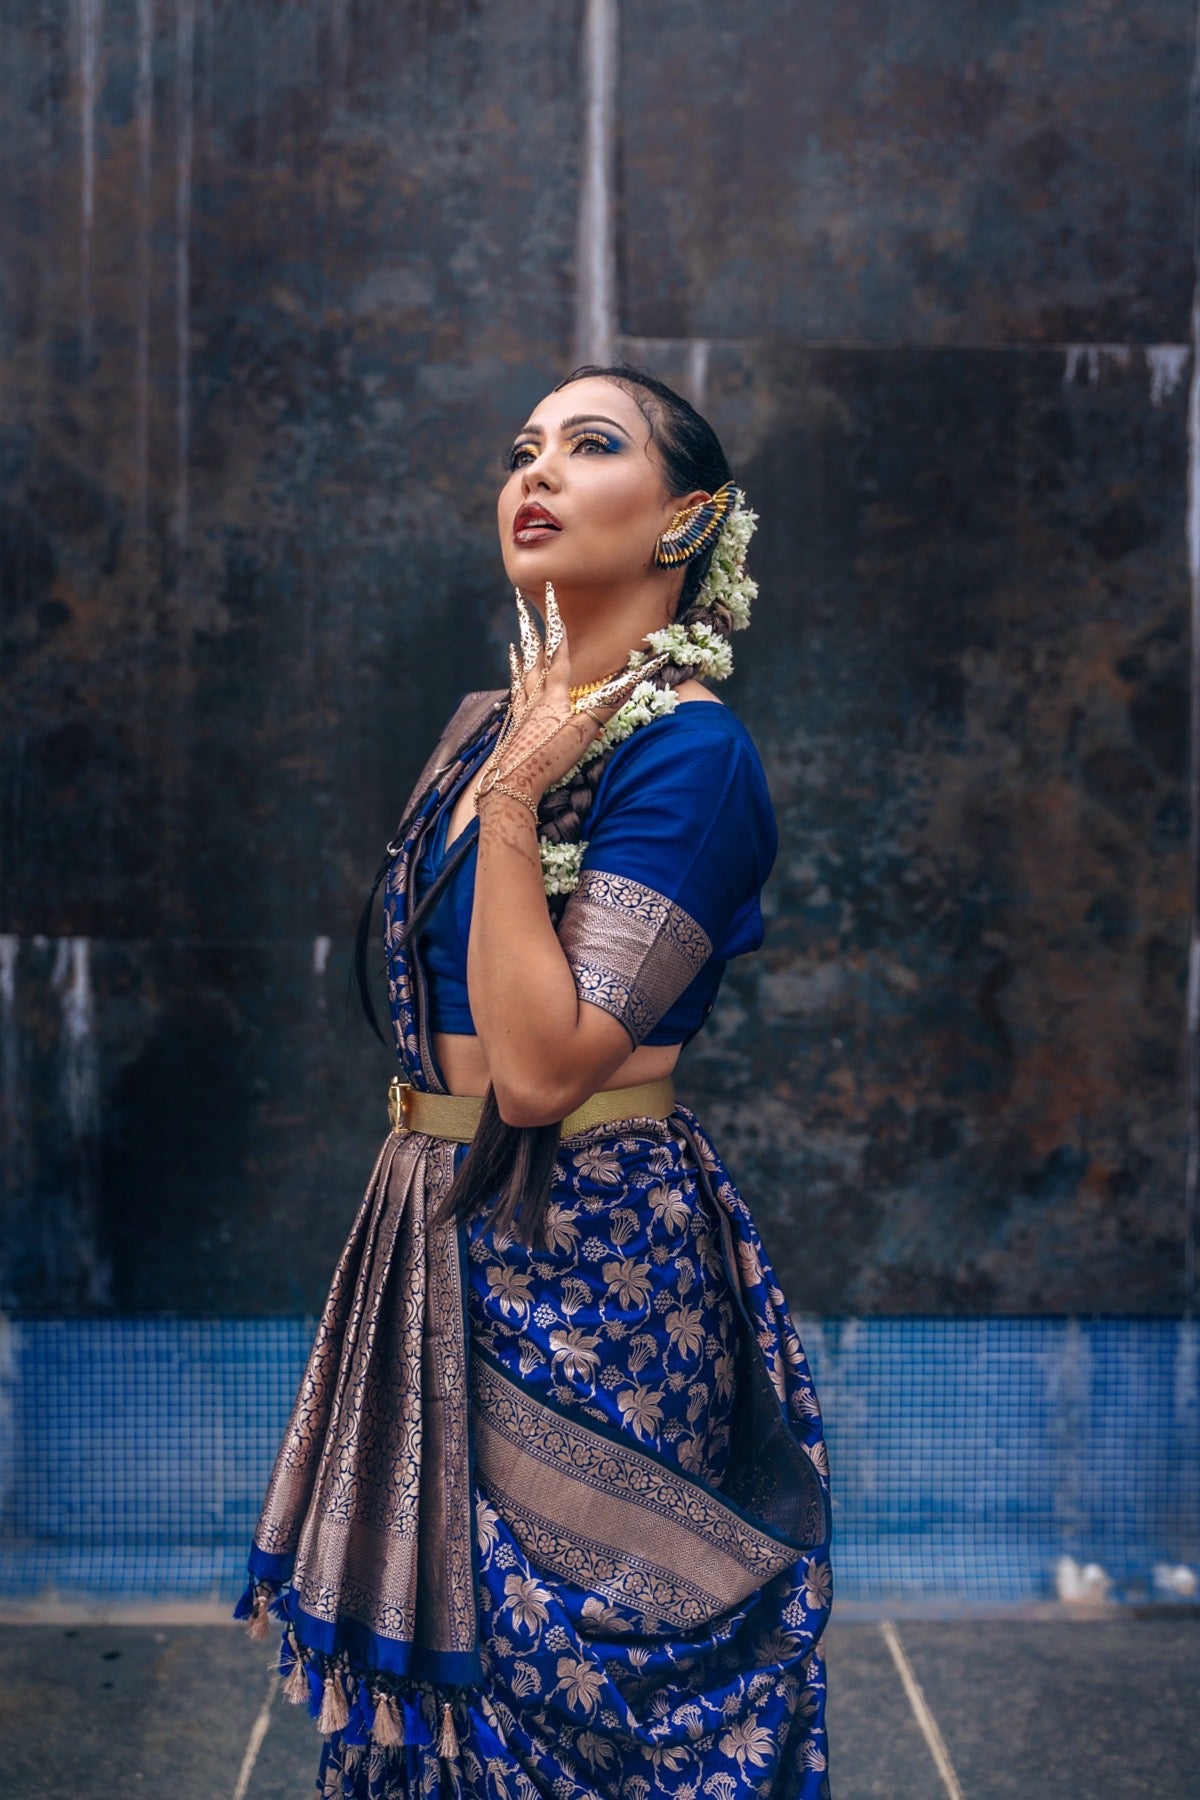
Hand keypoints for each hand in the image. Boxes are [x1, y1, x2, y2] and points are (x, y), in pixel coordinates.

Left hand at [476, 583, 665, 810]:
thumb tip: (635, 679)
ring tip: (515, 643)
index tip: (550, 595)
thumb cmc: (549, 759)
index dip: (556, 621)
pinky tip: (515, 692)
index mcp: (553, 694)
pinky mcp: (514, 730)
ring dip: (521, 657)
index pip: (557, 649)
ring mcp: (522, 713)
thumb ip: (608, 705)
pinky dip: (516, 688)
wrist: (512, 784)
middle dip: (531, 628)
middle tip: (522, 603)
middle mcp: (534, 698)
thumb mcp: (584, 732)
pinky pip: (515, 699)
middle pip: (533, 656)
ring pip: (522, 676)